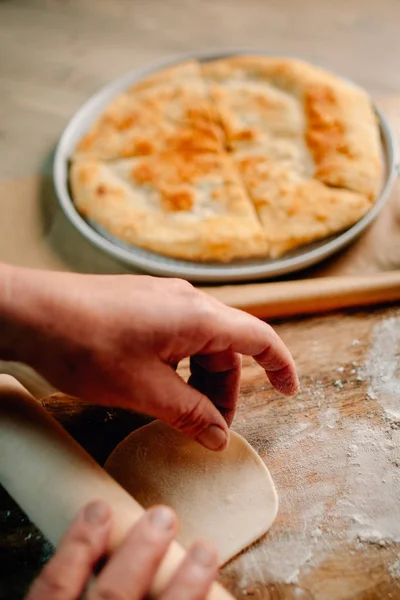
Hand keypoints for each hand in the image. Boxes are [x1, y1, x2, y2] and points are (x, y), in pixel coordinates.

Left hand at [2, 268, 298, 449]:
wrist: (31, 311)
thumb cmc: (86, 346)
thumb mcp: (144, 391)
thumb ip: (189, 414)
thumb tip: (220, 437)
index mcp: (198, 316)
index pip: (259, 338)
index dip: (281, 365)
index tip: (289, 392)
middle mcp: (187, 300)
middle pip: (227, 346)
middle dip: (225, 390)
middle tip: (209, 428)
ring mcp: (162, 298)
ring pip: (200, 342)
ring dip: (200, 379)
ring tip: (181, 411)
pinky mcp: (143, 302)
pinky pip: (177, 334)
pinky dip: (180, 364)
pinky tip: (160, 386)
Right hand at [27, 501, 217, 599]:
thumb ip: (74, 585)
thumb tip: (99, 529)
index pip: (55, 589)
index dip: (76, 546)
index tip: (98, 508)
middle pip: (112, 598)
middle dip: (139, 554)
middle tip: (163, 515)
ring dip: (185, 586)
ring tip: (205, 551)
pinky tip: (221, 597)